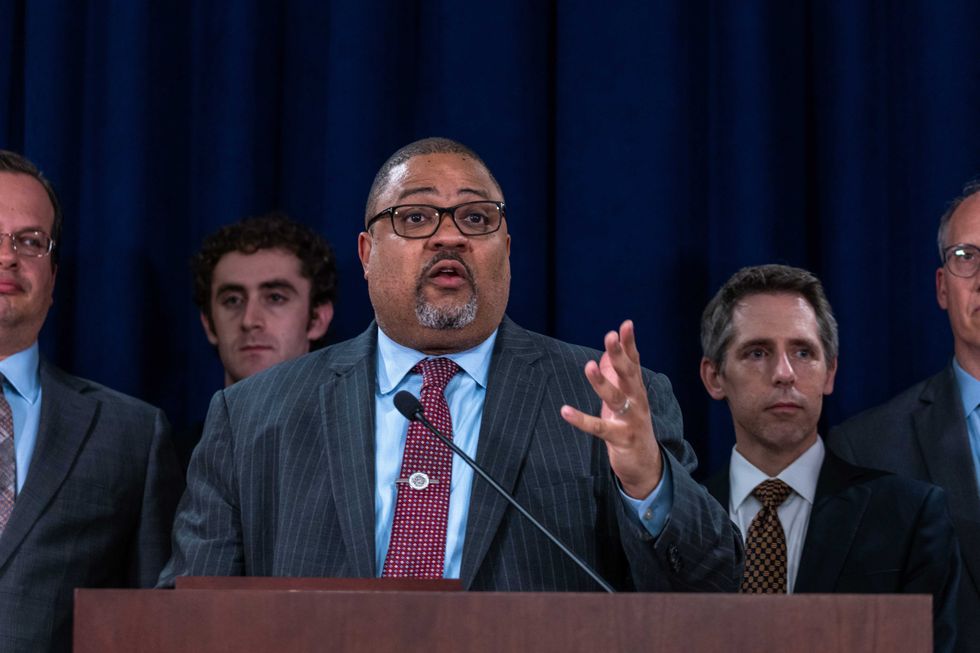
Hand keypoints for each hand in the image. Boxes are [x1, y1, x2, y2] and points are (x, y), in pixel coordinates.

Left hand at [560, 320, 662, 498]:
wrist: (647, 465)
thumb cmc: (631, 427)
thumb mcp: (624, 401)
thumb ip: (616, 379)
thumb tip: (603, 357)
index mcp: (636, 390)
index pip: (634, 362)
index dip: (630, 344)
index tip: (626, 324)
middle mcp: (637, 402)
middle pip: (628, 375)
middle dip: (619, 355)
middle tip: (610, 337)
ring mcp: (631, 420)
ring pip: (616, 398)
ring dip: (601, 383)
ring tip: (588, 366)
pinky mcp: (621, 439)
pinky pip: (599, 428)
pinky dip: (582, 420)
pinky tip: (565, 411)